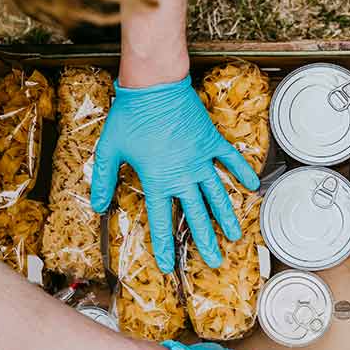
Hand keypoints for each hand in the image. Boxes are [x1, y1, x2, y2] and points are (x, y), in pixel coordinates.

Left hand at [90, 76, 259, 272]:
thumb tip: (97, 205)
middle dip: (205, 241)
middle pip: (197, 215)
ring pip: (217, 194)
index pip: (161, 221)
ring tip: (235, 236)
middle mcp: (183, 174)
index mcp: (158, 179)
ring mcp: (201, 158)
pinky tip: (252, 187)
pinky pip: (230, 160)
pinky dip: (242, 173)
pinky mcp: (211, 140)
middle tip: (214, 261)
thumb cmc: (130, 115)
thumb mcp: (109, 149)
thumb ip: (103, 179)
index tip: (168, 265)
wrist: (155, 85)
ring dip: (227, 217)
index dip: (164, 246)